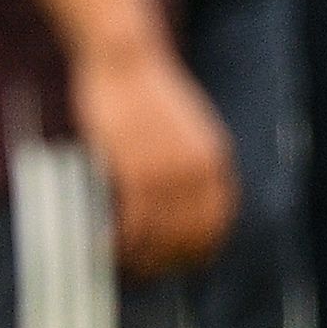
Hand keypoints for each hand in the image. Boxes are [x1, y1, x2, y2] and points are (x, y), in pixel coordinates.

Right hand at [73, 35, 230, 275]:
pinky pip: (135, 222)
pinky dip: (122, 241)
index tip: (182, 261)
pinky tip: (107, 245)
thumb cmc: (142, 88)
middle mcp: (201, 171)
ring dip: (142, 256)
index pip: (218, 220)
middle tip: (145, 270)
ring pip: (162, 234)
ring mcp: (170, 173)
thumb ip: (184, 162)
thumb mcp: (181, 128)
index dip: (201, 247)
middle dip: (169, 260)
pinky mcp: (138, 171)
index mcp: (216, 160)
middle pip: (193, 235)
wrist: (126, 57)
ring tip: (122, 261)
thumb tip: (170, 200)